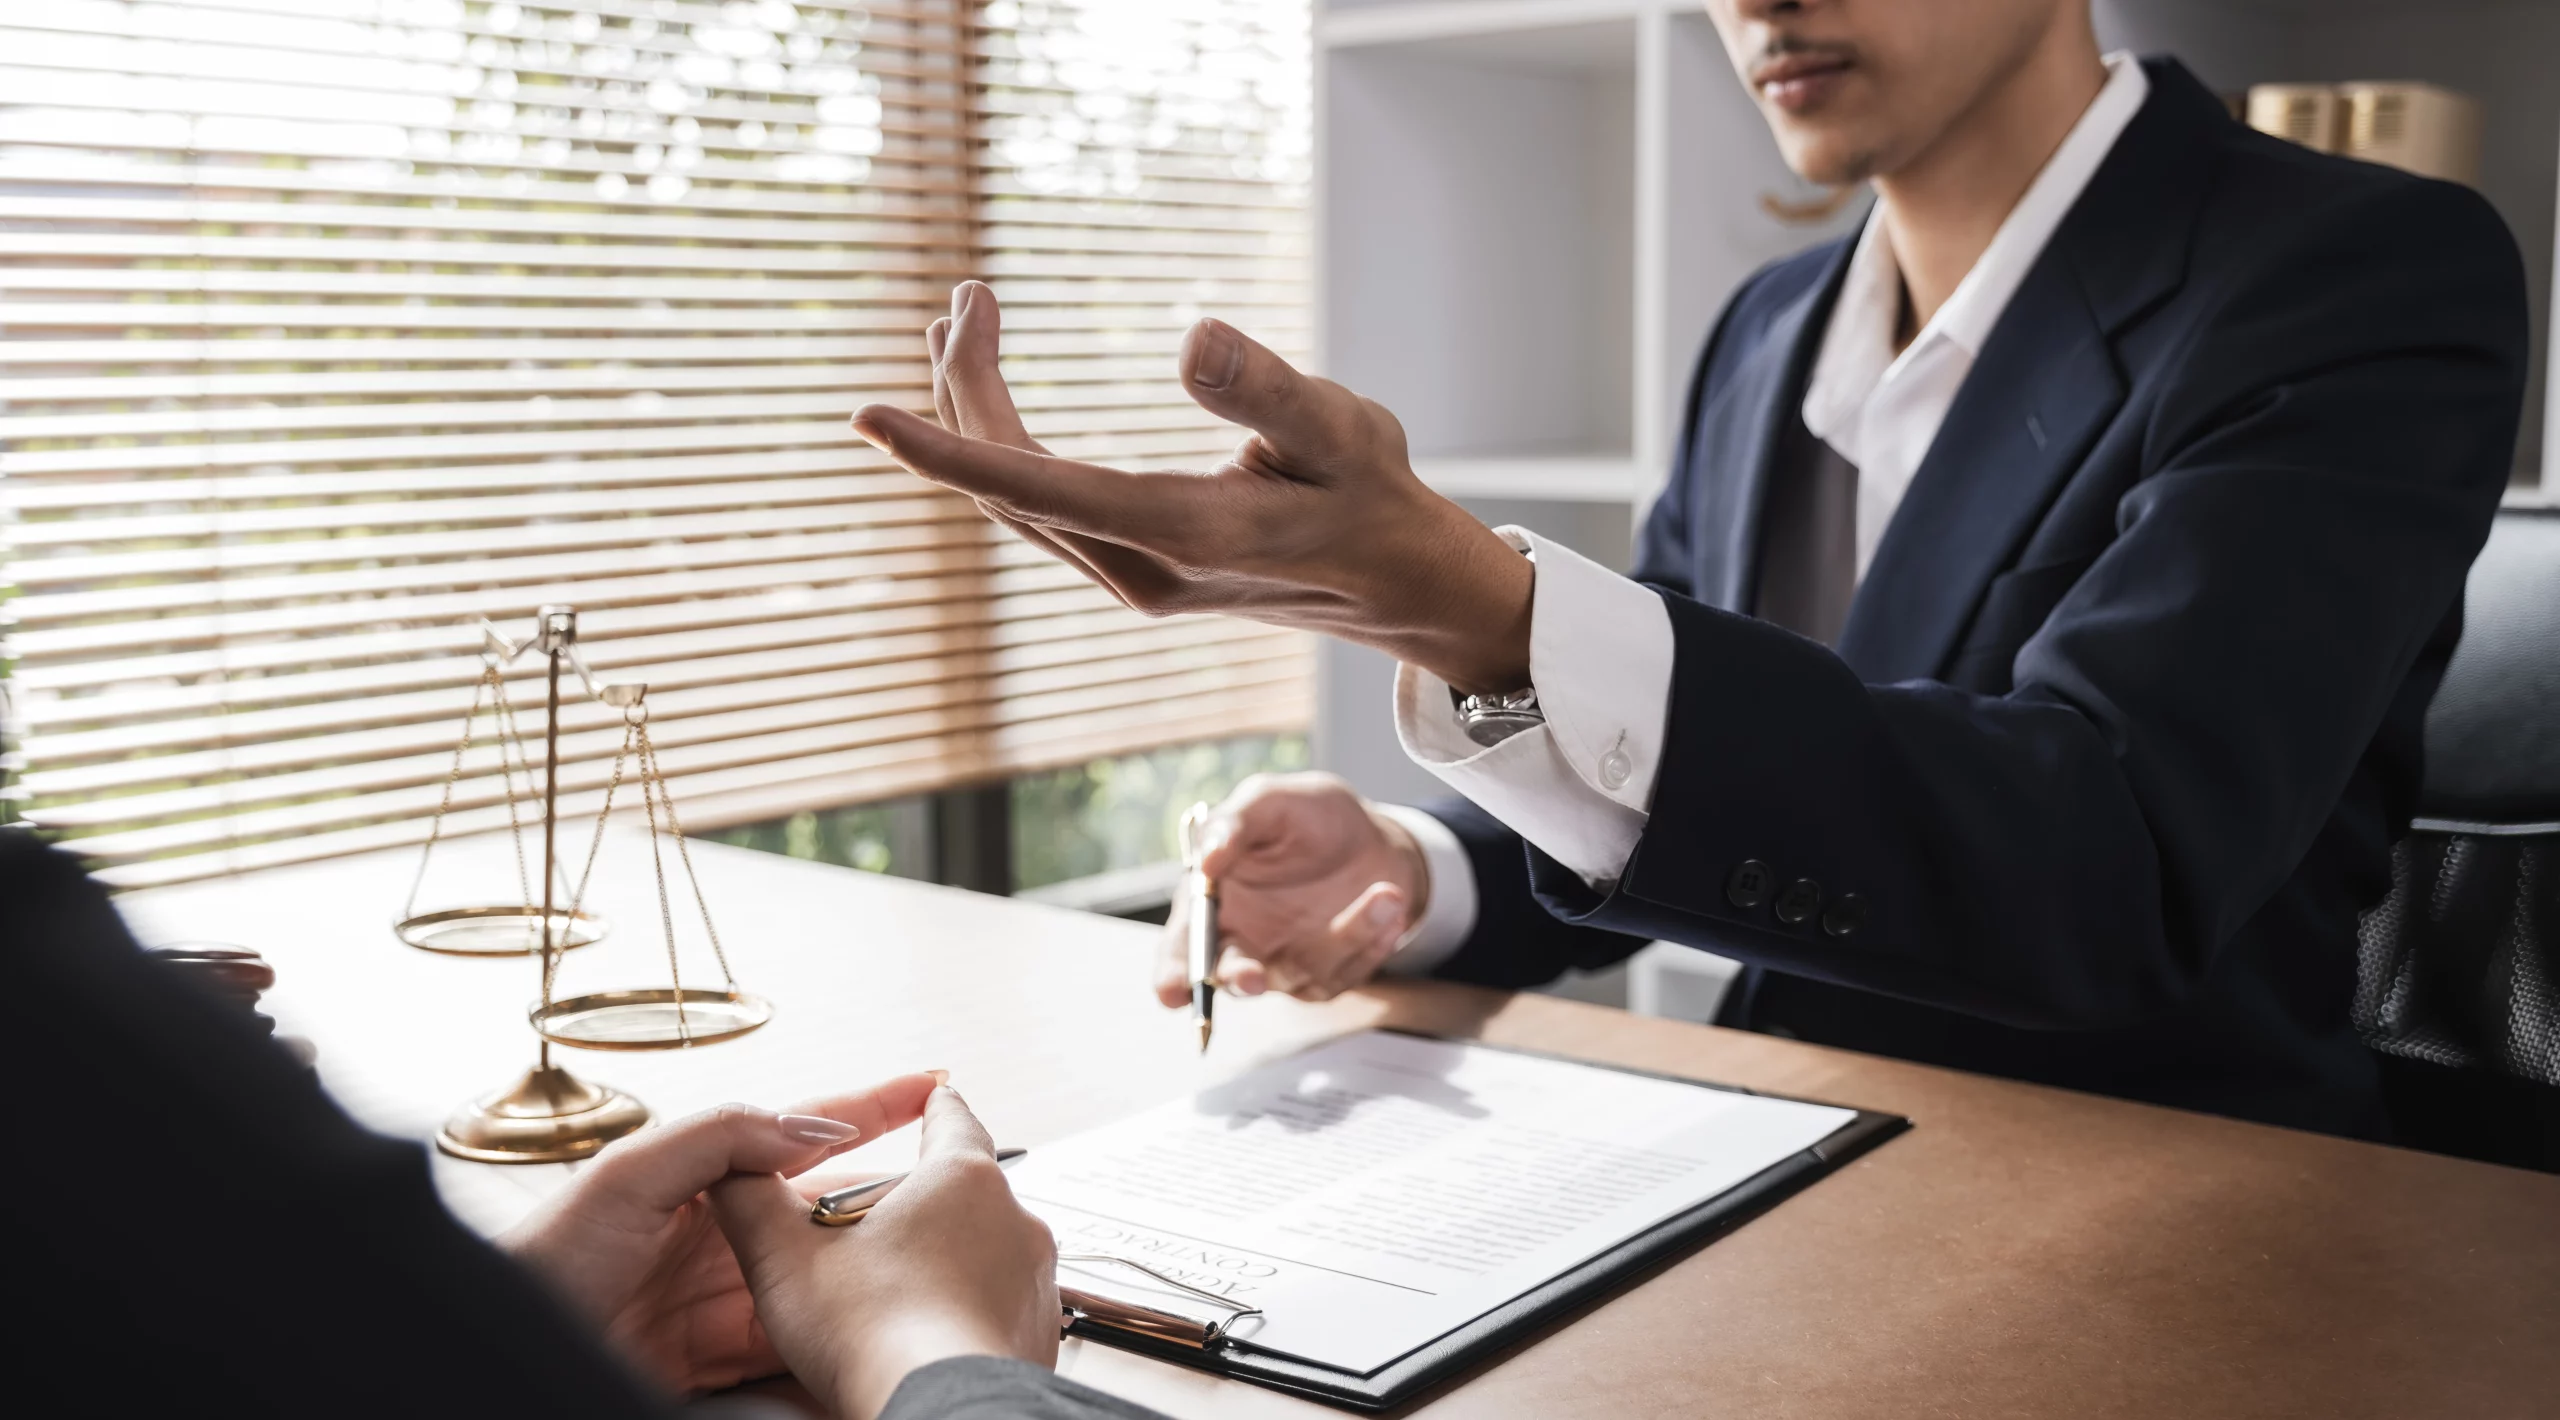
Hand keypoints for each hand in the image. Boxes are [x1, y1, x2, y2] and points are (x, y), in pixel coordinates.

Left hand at [497, 1074, 938, 1393]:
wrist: (501, 1353)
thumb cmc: (539, 1263)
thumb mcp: (625, 1176)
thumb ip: (719, 1137)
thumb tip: (811, 1128)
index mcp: (707, 1175)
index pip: (807, 1131)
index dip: (872, 1106)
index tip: (934, 1086)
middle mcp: (724, 1232)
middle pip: (830, 1215)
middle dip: (889, 1208)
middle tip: (950, 1206)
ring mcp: (723, 1296)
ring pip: (822, 1285)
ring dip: (868, 1284)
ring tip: (923, 1279)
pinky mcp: (717, 1358)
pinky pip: (793, 1352)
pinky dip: (832, 1351)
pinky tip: (864, 1346)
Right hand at [711, 1084, 1060, 1419]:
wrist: (938, 1409)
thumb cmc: (873, 1334)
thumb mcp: (785, 1256)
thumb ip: (751, 1200)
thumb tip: (728, 1175)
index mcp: (962, 1178)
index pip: (952, 1116)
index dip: (932, 1105)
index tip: (930, 1096)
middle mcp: (1015, 1219)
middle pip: (964, 1192)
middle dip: (921, 1208)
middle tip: (871, 1239)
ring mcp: (1036, 1279)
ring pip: (986, 1251)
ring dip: (947, 1263)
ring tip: (893, 1299)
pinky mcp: (1038, 1332)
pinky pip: (999, 1306)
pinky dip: (967, 1313)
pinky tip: (927, 1338)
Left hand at [865, 281, 1537, 694]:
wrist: (1397, 583)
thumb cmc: (1373, 496)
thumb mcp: (1343, 430)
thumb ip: (1267, 390)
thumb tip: (1190, 335)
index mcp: (1183, 533)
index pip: (1036, 489)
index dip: (946, 450)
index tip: (867, 417)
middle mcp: (1141, 570)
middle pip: (1008, 486)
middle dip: (963, 390)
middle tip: (966, 295)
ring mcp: (1130, 578)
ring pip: (1017, 500)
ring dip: (975, 416)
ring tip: (963, 320)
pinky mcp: (1132, 569)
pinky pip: (1038, 509)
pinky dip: (1002, 449)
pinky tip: (990, 398)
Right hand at [1157, 772, 1427, 1003]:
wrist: (1371, 834)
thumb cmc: (1308, 815)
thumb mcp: (1272, 801)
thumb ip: (1236, 824)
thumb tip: (1208, 860)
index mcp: (1212, 902)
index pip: (1182, 946)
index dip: (1171, 973)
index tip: (1170, 991)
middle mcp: (1243, 940)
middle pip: (1229, 978)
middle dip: (1238, 980)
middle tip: (1252, 980)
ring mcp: (1287, 962)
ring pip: (1303, 973)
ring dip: (1346, 937)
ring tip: (1385, 893)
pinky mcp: (1329, 973)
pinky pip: (1346, 974)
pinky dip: (1372, 940)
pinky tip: (1389, 905)